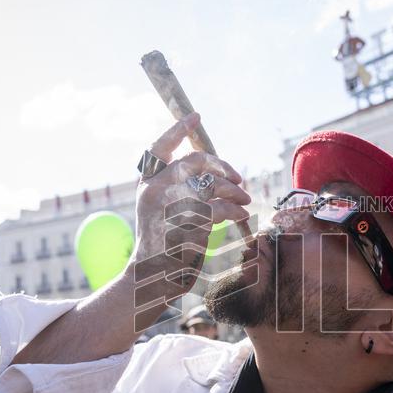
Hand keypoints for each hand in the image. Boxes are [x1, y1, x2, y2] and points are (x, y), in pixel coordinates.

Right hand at [134, 114, 249, 294]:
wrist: (153, 275)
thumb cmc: (164, 244)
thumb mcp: (162, 209)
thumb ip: (177, 187)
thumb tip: (211, 169)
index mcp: (147, 183)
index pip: (160, 147)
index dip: (178, 129)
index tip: (195, 116)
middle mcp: (156, 188)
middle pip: (195, 161)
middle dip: (222, 166)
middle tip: (238, 177)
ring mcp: (172, 203)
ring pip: (213, 184)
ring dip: (235, 191)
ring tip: (245, 199)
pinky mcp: (190, 221)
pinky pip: (221, 206)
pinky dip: (236, 209)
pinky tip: (242, 215)